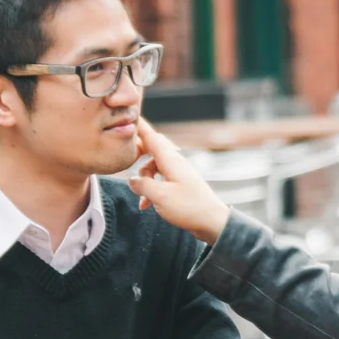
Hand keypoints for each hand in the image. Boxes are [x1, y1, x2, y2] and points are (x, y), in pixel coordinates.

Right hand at [128, 118, 232, 241]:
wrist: (212, 222)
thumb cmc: (189, 208)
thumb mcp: (160, 196)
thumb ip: (142, 185)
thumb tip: (132, 180)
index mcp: (170, 160)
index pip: (152, 137)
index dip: (139, 127)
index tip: (130, 116)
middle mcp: (175, 163)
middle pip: (152, 149)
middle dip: (137, 155)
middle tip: (126, 161)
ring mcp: (178, 173)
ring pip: (154, 167)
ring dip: (144, 180)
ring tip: (142, 198)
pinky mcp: (180, 184)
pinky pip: (160, 180)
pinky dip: (152, 189)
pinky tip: (147, 204)